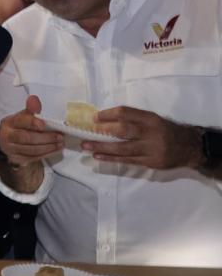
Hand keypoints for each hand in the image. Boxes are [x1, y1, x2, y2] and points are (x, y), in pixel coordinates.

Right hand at [0, 94, 63, 166]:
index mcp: (8, 123)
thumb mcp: (23, 117)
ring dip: (49, 146)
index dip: (32, 123)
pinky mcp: (18, 160)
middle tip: (59, 136)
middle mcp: (7, 136)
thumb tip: (34, 99)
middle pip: (26, 138)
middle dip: (45, 137)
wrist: (9, 144)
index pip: (20, 122)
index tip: (44, 124)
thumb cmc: (19, 128)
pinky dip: (47, 153)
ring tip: (60, 143)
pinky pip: (34, 157)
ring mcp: (11, 150)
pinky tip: (55, 149)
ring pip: (31, 149)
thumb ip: (30, 109)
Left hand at [85, 106, 204, 169]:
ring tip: (85, 146)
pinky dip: (111, 158)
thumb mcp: (153, 119)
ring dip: (102, 148)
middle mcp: (151, 133)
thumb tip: (104, 120)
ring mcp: (151, 149)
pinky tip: (98, 157)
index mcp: (150, 119)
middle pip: (123, 130)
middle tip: (86, 131)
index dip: (108, 114)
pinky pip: (127, 160)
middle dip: (103, 131)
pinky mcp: (151, 162)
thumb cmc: (165, 130)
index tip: (94, 117)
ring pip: (122, 148)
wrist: (189, 147)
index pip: (126, 113)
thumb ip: (133, 119)